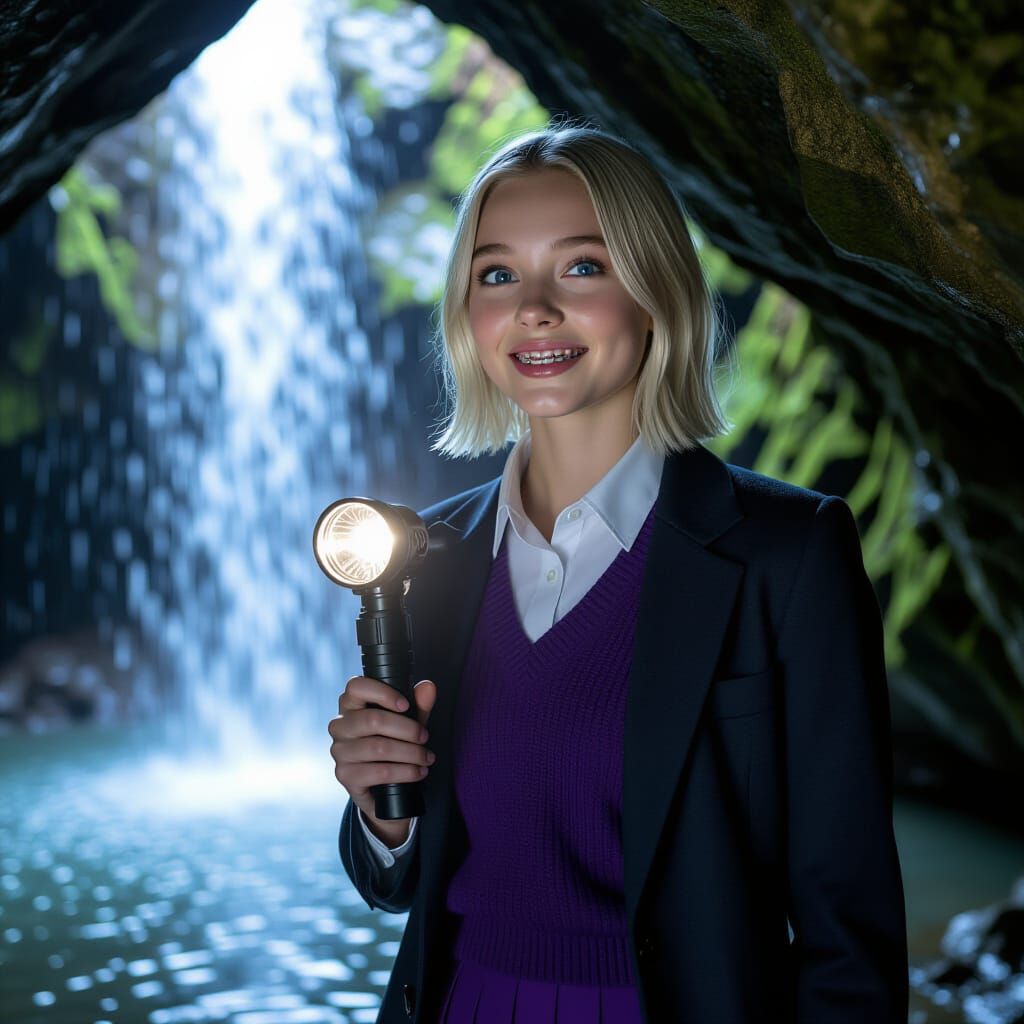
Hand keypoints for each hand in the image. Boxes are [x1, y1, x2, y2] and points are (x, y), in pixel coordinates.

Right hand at [328, 676, 436, 845]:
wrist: (381, 784)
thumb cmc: (392, 742)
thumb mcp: (408, 721)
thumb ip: (418, 704)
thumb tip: (428, 687)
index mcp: (351, 705)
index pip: (356, 687)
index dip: (383, 693)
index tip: (406, 705)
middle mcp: (340, 726)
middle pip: (373, 719)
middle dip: (407, 729)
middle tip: (424, 737)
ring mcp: (340, 751)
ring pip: (378, 747)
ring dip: (410, 753)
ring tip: (426, 757)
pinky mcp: (346, 775)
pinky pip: (379, 772)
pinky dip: (405, 772)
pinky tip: (417, 772)